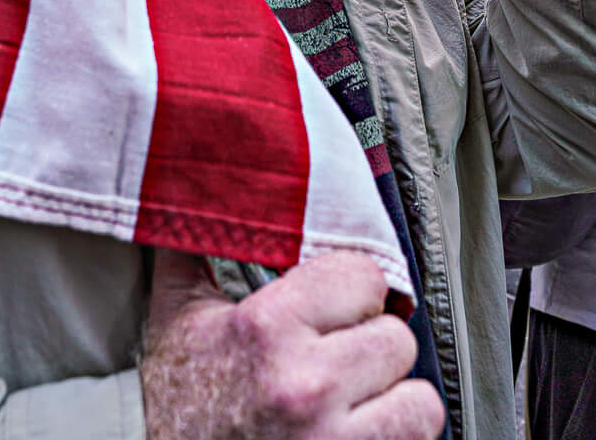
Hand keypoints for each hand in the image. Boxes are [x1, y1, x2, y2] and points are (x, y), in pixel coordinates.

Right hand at [141, 250, 444, 439]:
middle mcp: (306, 385)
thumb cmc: (175, 407)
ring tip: (352, 401)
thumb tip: (195, 181)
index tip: (334, 310)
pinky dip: (398, 434)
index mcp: (266, 329)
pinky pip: (420, 439)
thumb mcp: (175, 320)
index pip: (365, 276)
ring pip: (419, 397)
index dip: (352, 291)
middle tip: (336, 362)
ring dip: (391, 398)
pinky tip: (359, 430)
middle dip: (370, 348)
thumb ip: (194, 246)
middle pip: (397, 338)